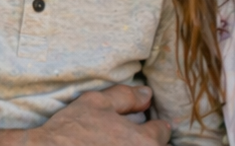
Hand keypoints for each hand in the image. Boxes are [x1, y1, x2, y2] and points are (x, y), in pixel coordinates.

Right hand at [0, 85, 168, 145]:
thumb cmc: (72, 130)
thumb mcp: (96, 103)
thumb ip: (125, 96)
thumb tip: (147, 93)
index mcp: (144, 140)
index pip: (162, 131)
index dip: (154, 125)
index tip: (146, 124)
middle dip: (150, 141)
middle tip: (130, 135)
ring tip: (118, 141)